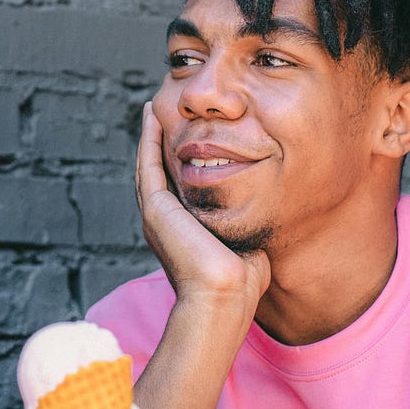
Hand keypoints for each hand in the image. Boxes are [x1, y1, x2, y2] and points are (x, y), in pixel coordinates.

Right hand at [136, 103, 269, 320]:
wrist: (223, 299)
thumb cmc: (241, 284)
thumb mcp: (245, 245)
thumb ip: (245, 225)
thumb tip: (261, 211)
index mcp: (182, 230)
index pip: (177, 187)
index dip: (178, 161)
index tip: (185, 138)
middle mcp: (164, 220)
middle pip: (158, 172)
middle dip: (160, 143)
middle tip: (161, 112)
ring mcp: (156, 215)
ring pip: (149, 164)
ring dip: (149, 136)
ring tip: (152, 109)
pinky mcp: (155, 209)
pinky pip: (148, 165)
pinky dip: (148, 140)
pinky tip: (151, 117)